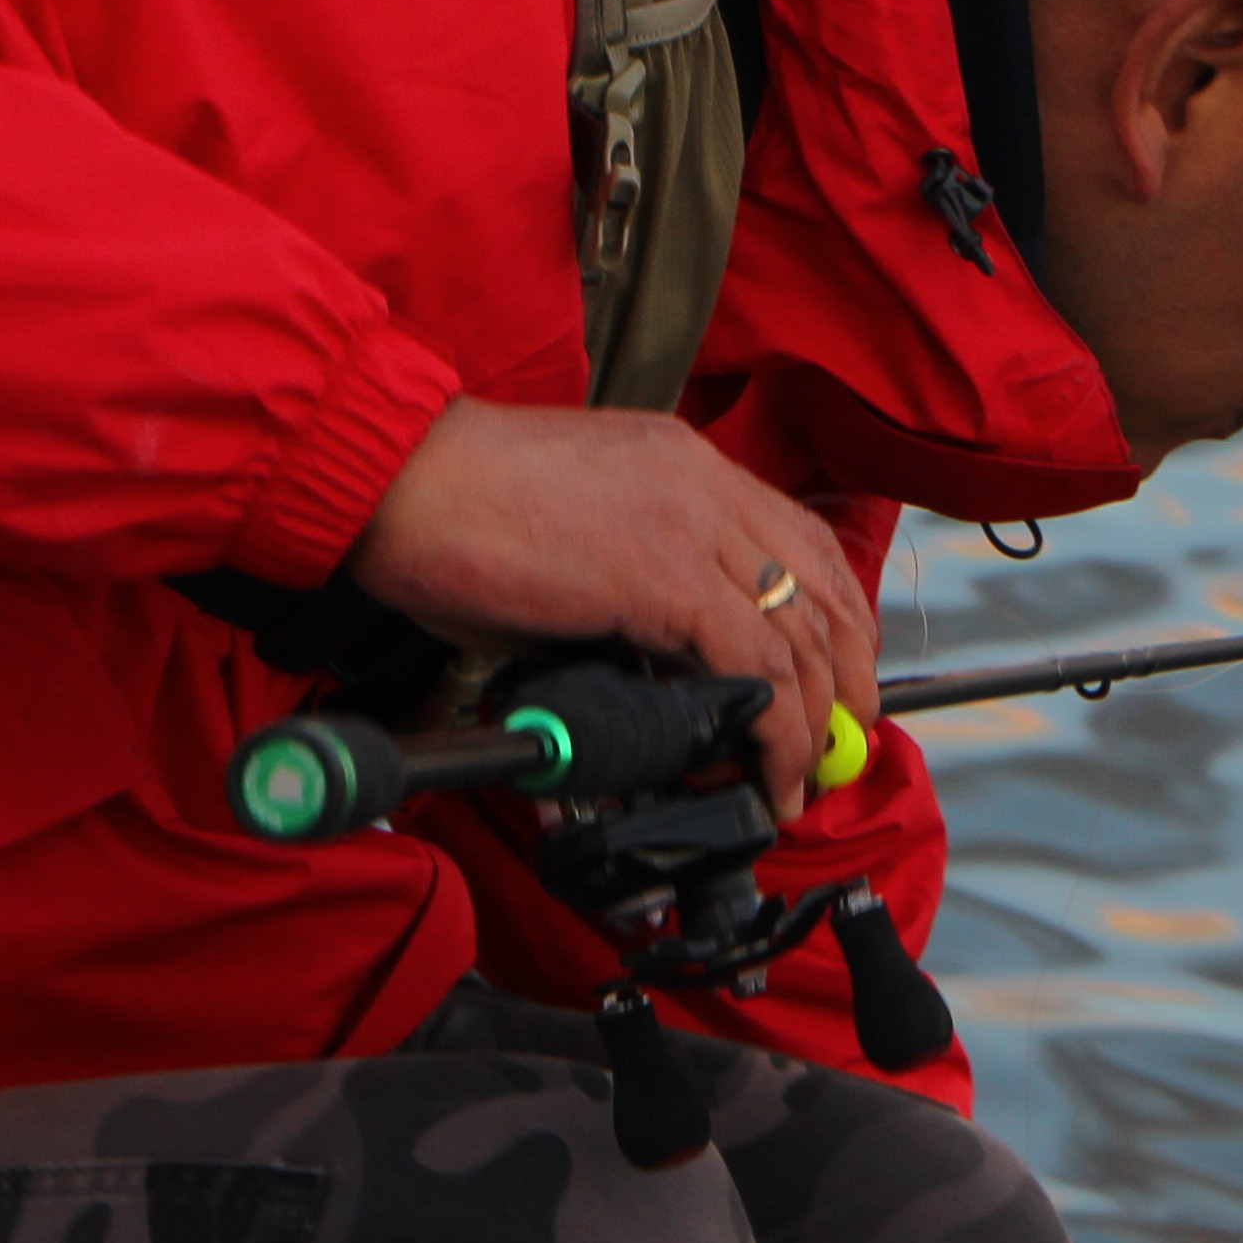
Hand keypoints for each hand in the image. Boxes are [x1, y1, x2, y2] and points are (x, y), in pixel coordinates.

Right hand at [348, 398, 878, 817]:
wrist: (396, 475)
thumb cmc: (452, 505)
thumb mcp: (572, 533)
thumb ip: (630, 584)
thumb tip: (651, 661)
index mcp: (683, 462)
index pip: (800, 539)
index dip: (836, 617)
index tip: (836, 677)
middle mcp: (703, 484)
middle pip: (821, 587)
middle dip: (846, 677)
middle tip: (838, 743)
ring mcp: (692, 525)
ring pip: (801, 634)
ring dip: (814, 722)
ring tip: (798, 780)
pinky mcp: (666, 577)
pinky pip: (759, 666)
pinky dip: (777, 732)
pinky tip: (766, 772)